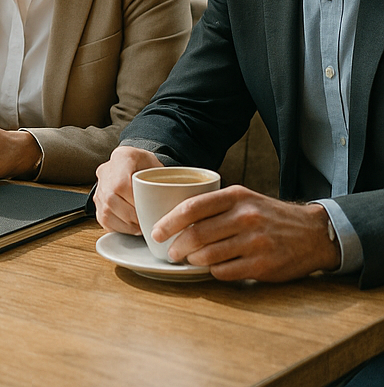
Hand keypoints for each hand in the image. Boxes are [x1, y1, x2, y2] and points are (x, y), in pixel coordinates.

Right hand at [93, 146, 163, 233]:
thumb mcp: (157, 164)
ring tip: (141, 226)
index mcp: (122, 158)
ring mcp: (99, 187)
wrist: (132, 163)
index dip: (135, 202)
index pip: (121, 185)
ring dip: (127, 224)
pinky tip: (132, 226)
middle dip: (132, 217)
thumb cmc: (147, 165)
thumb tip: (170, 198)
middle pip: (111, 200)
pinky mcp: (97, 202)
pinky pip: (104, 219)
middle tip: (147, 222)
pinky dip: (120, 227)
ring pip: (107, 212)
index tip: (148, 211)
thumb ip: (160, 179)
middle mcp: (106, 172)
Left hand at [156, 186, 341, 281]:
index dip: (169, 222)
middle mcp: (245, 217)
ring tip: (188, 260)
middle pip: (197, 234)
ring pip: (209, 255)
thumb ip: (214, 205)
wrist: (313, 233)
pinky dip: (213, 271)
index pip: (192, 207)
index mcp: (235, 196)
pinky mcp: (263, 266)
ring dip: (193, 260)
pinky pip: (225, 272)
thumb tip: (176, 216)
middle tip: (169, 252)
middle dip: (176, 245)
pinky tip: (212, 268)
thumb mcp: (243, 198)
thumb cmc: (268, 215)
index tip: (156, 231)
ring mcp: (255, 243)